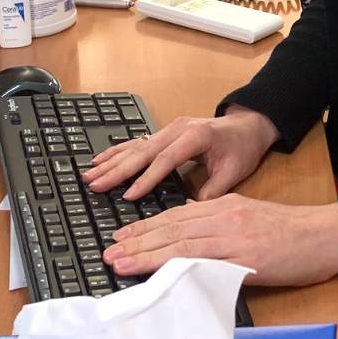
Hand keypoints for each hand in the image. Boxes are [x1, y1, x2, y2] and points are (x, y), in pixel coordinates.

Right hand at [82, 106, 278, 200]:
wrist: (248, 125)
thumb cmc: (242, 147)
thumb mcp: (234, 171)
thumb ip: (213, 191)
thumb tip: (191, 213)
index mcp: (195, 136)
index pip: (166, 160)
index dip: (146, 178)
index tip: (128, 196)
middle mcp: (178, 129)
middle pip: (143, 151)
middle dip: (117, 170)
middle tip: (95, 185)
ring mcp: (170, 128)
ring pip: (136, 145)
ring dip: (112, 161)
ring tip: (89, 174)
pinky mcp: (166, 131)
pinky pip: (138, 141)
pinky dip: (118, 151)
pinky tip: (101, 159)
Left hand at [102, 195, 337, 286]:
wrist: (326, 235)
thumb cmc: (293, 233)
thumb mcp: (252, 219)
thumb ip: (222, 224)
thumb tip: (192, 237)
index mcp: (226, 206)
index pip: (177, 215)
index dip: (146, 226)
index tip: (122, 236)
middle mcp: (225, 216)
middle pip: (172, 228)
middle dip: (137, 240)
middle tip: (109, 251)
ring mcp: (234, 237)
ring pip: (181, 243)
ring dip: (147, 254)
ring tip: (120, 262)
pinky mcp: (245, 258)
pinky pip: (204, 262)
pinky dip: (177, 267)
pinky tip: (158, 274)